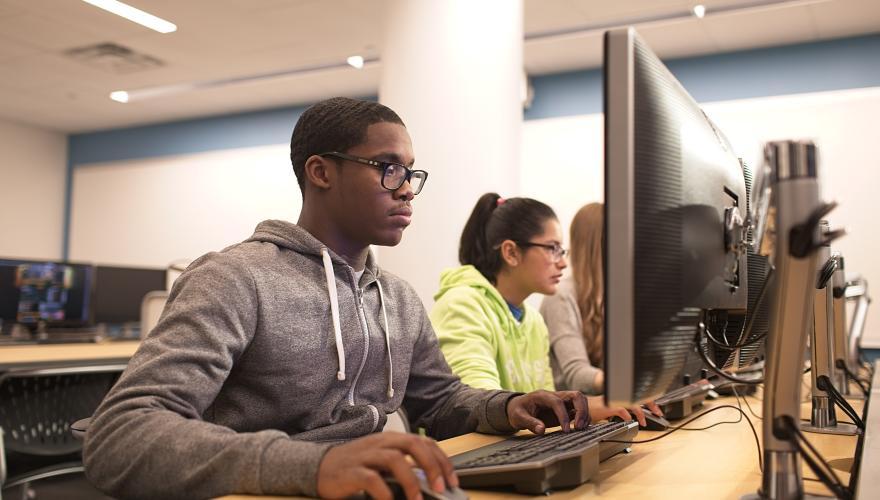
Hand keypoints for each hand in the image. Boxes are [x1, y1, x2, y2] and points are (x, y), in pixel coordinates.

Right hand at [316, 432, 456, 499]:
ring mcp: (365, 455)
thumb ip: (402, 469)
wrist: (318, 467)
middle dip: (432, 466)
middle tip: (441, 488)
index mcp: (390, 440)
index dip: (441, 459)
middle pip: (413, 444)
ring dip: (411, 481)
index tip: (453, 480)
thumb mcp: (381, 464)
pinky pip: (371, 479)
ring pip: (394, 459)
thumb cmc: (354, 467)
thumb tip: (430, 483)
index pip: (423, 441)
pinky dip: (385, 493)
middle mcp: (380, 443)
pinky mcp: (351, 471)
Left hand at [506, 390, 588, 434]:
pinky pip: (579, 410)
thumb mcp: (518, 417)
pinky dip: (583, 417)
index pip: (558, 402)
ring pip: (580, 401)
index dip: (563, 415)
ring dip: (584, 414)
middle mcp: (555, 396)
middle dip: (581, 410)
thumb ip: (529, 423)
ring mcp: (562, 402)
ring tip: (580, 429)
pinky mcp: (565, 409)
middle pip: (576, 396)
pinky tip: (580, 428)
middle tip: (579, 427)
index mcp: (543, 396)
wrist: (518, 408)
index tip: (565, 430)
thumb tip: (541, 430)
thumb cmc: (517, 411)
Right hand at [586, 397, 663, 426]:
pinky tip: (629, 421)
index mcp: (620, 395)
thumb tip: (633, 415)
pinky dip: (627, 416)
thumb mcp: (611, 408)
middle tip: (658, 413)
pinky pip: (622, 410)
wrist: (581, 408)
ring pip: (632, 403)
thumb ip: (622, 409)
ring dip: (641, 413)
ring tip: (644, 422)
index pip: (637, 395)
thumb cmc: (594, 409)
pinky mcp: (608, 406)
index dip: (649, 401)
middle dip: (651, 404)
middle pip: (638, 397)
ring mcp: (613, 400)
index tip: (656, 409)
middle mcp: (617, 396)